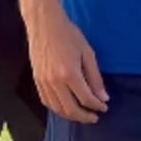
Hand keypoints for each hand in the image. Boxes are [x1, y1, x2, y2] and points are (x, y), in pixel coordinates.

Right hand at [27, 7, 108, 123]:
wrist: (44, 23)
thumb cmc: (68, 34)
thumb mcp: (87, 52)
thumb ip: (95, 77)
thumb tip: (103, 97)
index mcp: (70, 74)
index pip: (86, 99)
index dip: (97, 106)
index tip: (104, 108)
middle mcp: (55, 82)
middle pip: (71, 110)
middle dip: (85, 117)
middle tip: (94, 117)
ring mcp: (44, 82)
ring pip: (57, 109)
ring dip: (71, 116)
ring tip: (81, 114)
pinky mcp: (36, 80)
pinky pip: (46, 101)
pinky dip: (57, 108)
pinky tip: (65, 107)